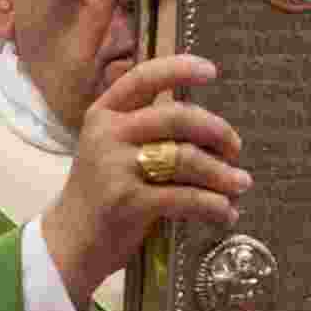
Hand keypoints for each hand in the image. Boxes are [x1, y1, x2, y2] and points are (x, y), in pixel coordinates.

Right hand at [42, 54, 249, 310]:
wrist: (69, 241)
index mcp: (103, 113)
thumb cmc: (100, 192)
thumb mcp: (109, 148)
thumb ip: (144, 129)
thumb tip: (208, 126)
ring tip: (241, 184)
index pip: (143, 78)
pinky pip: (185, 197)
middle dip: (216, 131)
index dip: (179, 69)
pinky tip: (226, 212)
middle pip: (177, 117)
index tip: (212, 71)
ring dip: (222, 173)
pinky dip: (213, 205)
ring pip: (186, 158)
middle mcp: (108, 133)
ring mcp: (117, 167)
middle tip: (235, 148)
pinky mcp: (129, 202)